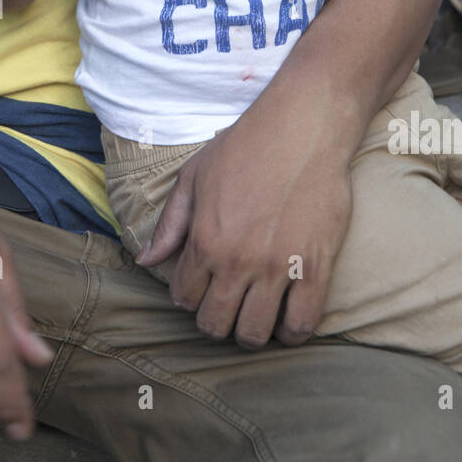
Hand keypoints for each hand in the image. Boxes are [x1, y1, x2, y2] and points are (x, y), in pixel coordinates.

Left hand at [136, 109, 354, 348]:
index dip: (189, 297)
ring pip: (256, 333)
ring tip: (256, 315)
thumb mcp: (195, 177)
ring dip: (251, 332)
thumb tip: (145, 261)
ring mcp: (278, 267)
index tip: (201, 288)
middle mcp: (237, 260)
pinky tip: (288, 319)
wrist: (304, 127)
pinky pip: (303, 324)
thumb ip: (170, 224)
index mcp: (204, 239)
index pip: (184, 298)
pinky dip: (293, 332)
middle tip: (227, 307)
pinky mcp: (316, 267)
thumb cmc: (246, 146)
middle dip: (216, 322)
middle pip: (216, 324)